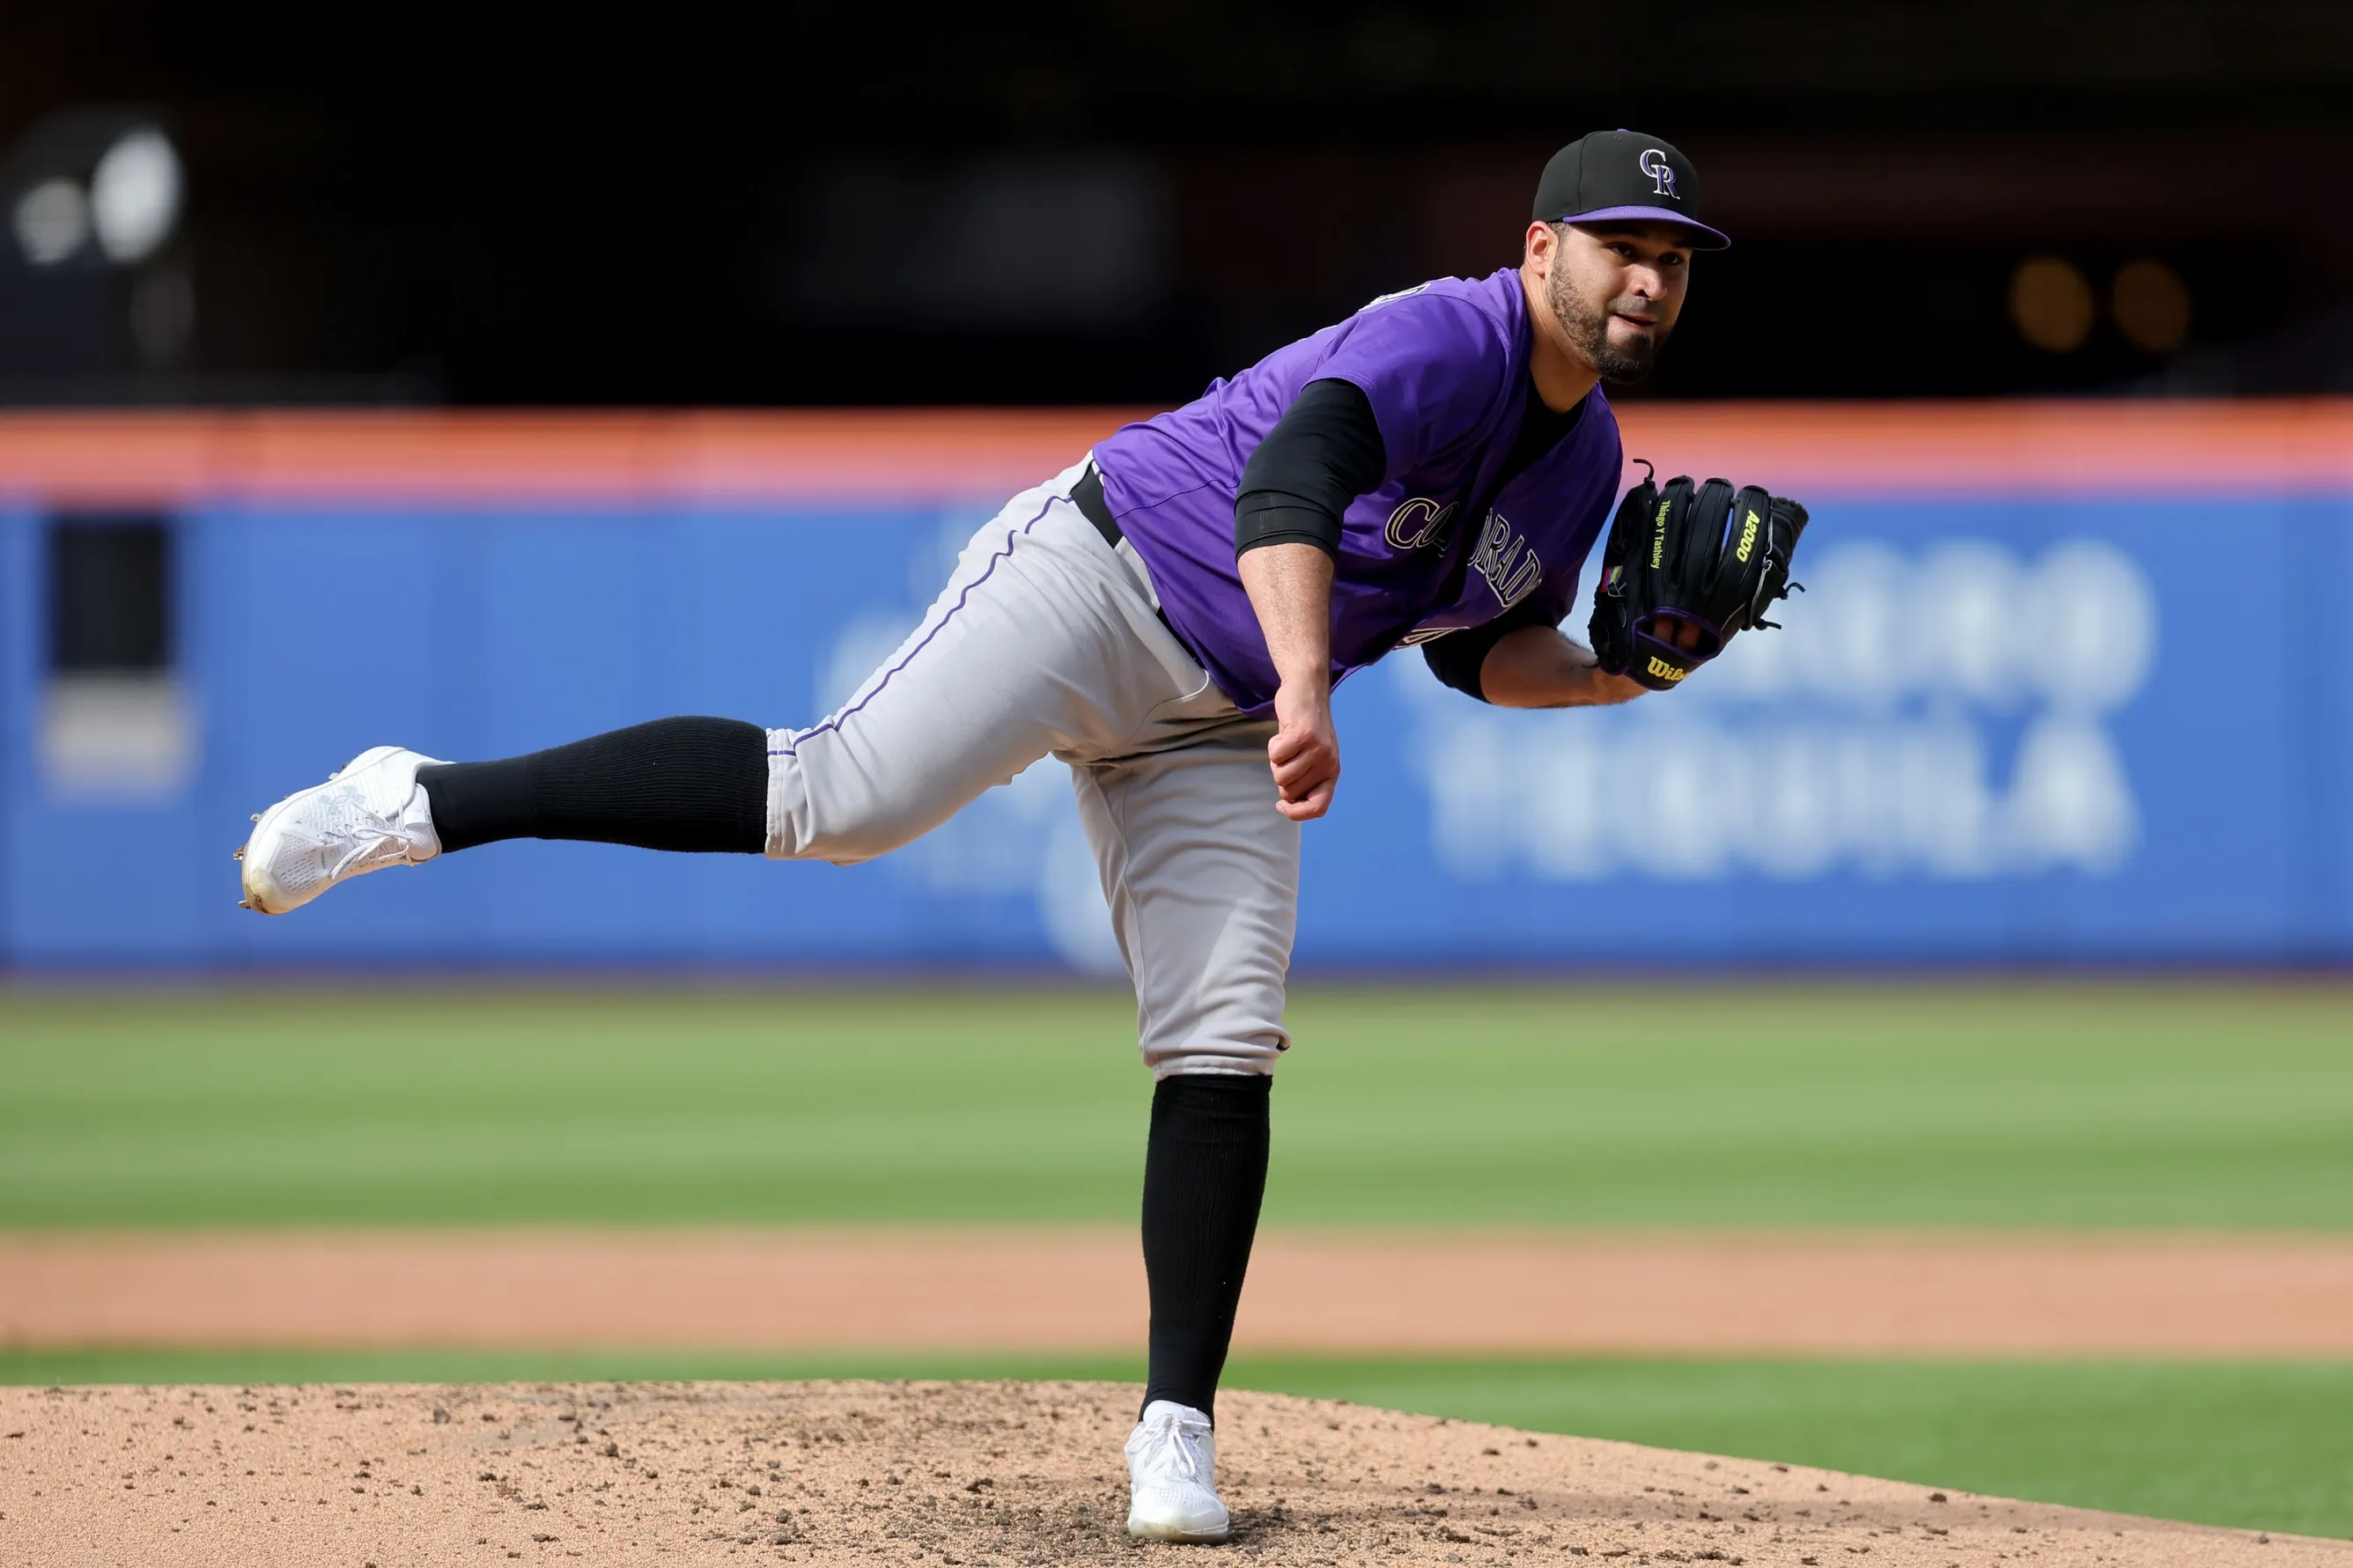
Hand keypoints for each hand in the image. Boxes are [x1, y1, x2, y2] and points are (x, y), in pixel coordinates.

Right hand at [1267, 679, 1339, 820]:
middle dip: (1281, 775)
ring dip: (1276, 760)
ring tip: (1287, 743)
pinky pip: (1276, 755)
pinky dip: (1273, 745)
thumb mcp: (1312, 757)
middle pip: (1290, 791)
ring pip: (1281, 775)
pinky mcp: (1303, 736)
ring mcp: (1317, 750)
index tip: (1281, 805)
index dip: (1297, 813)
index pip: (1318, 808)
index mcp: (1332, 773)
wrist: (1307, 691)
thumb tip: (1289, 803)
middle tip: (1288, 754)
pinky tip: (1283, 733)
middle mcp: (1328, 764)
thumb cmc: (1304, 729)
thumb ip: (1305, 780)